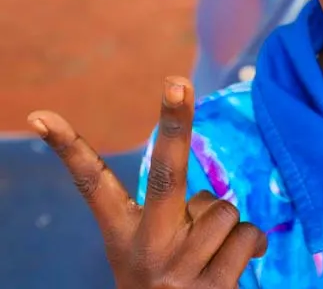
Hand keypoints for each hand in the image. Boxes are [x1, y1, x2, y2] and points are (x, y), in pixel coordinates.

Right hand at [27, 78, 266, 287]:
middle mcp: (146, 249)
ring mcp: (178, 269)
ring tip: (212, 252)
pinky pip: (248, 235)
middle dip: (175, 123)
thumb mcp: (152, 250)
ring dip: (228, 225)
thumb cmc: (169, 280)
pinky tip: (232, 266)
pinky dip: (252, 244)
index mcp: (122, 235)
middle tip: (176, 81)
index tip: (44, 115)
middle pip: (165, 174)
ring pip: (223, 209)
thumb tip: (212, 199)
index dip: (70, 149)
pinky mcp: (211, 288)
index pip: (91, 186)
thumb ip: (173, 216)